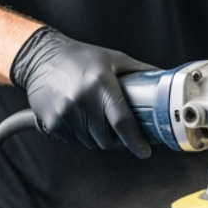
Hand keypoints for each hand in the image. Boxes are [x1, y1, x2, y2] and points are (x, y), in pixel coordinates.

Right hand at [10, 26, 154, 155]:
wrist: (40, 58)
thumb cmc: (80, 57)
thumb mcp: (114, 59)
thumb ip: (141, 71)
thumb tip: (167, 82)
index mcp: (101, 84)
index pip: (122, 122)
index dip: (135, 141)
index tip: (144, 151)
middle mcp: (82, 100)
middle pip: (107, 139)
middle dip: (117, 140)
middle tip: (120, 132)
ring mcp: (65, 114)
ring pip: (90, 143)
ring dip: (98, 138)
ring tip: (97, 119)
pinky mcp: (52, 123)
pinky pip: (74, 141)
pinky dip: (81, 136)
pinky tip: (80, 119)